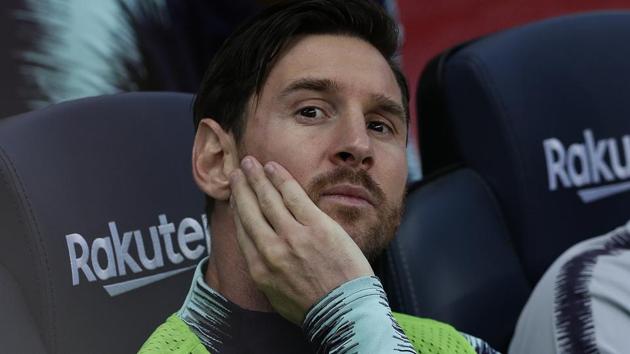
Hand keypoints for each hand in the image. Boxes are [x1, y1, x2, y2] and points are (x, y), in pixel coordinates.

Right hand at [229, 156, 373, 324]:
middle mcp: (271, 249)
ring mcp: (293, 236)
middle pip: (250, 210)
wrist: (344, 312)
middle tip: (238, 171)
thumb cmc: (313, 306)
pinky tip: (273, 167)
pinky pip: (293, 195)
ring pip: (268, 199)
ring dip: (257, 177)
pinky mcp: (316, 226)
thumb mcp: (276, 295)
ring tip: (251, 163)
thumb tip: (258, 248)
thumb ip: (264, 269)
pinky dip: (281, 178)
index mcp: (259, 268)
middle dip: (242, 187)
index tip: (234, 195)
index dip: (237, 208)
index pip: (243, 230)